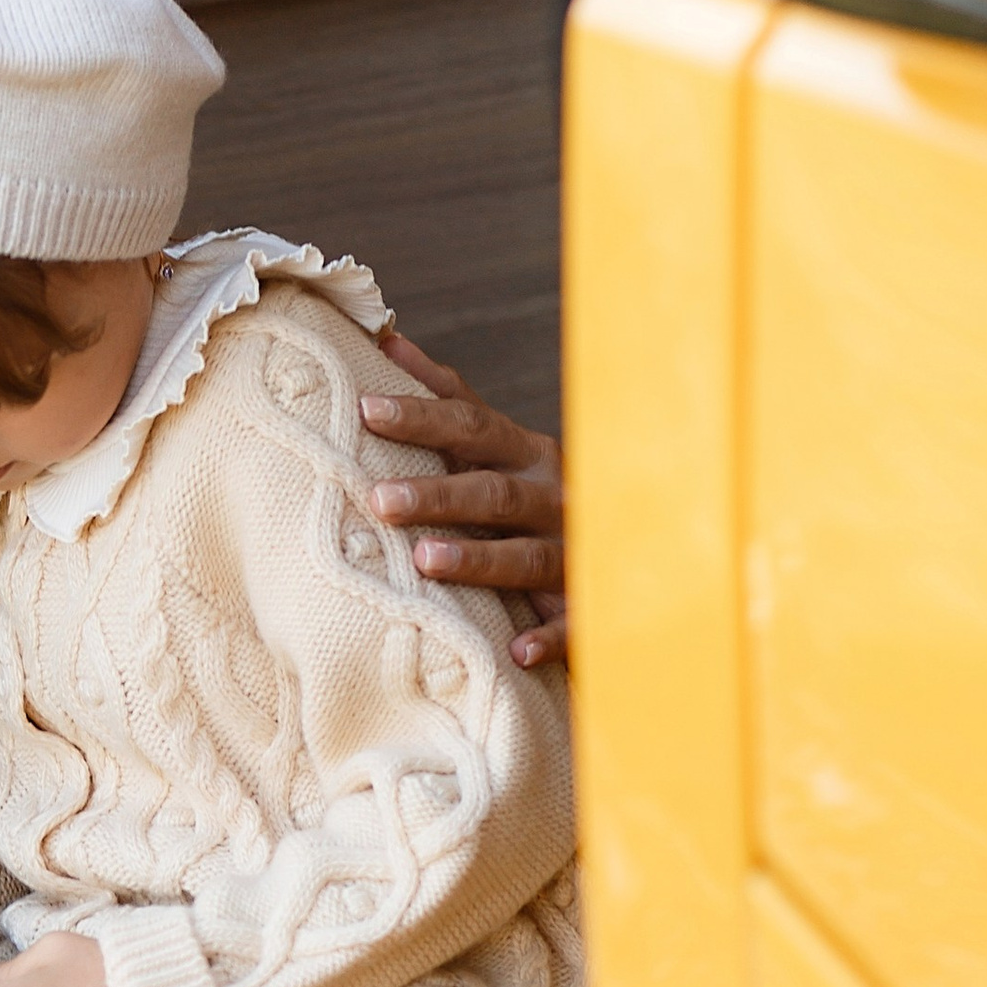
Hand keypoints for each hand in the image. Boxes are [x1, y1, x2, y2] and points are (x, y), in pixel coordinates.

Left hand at [359, 333, 567, 668]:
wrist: (619, 559)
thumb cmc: (529, 494)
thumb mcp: (497, 446)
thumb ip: (448, 399)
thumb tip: (386, 337)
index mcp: (526, 455)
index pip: (471, 427)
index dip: (421, 417)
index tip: (366, 409)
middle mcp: (552, 497)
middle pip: (492, 492)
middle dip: (437, 494)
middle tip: (379, 499)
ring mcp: (574, 551)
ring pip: (526, 555)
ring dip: (479, 559)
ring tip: (424, 562)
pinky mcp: (589, 605)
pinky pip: (574, 622)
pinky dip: (549, 635)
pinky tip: (517, 648)